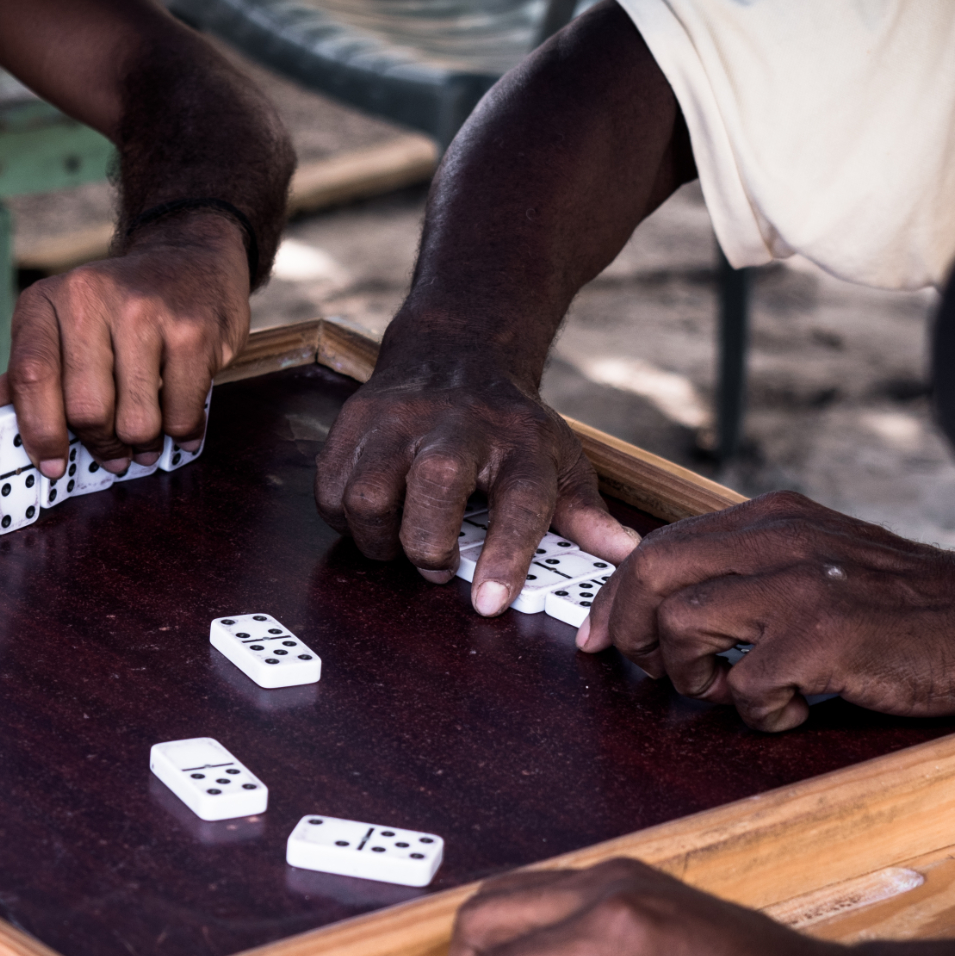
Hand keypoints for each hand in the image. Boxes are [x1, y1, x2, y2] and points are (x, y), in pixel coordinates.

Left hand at [5, 216, 246, 473]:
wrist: (192, 259)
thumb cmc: (122, 304)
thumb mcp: (65, 321)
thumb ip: (33, 368)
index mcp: (47, 300)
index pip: (31, 377)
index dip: (40, 432)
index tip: (52, 465)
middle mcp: (91, 298)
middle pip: (86, 408)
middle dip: (101, 446)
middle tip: (113, 457)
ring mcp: (145, 312)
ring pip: (135, 420)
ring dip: (141, 444)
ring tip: (145, 443)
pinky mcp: (192, 332)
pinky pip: (181, 413)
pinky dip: (181, 433)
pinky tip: (179, 427)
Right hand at [314, 341, 640, 596]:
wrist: (454, 352)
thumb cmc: (509, 426)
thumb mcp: (558, 459)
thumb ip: (584, 513)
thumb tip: (624, 554)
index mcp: (519, 440)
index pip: (520, 501)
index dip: (506, 556)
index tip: (490, 603)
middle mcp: (455, 425)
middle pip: (434, 487)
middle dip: (428, 546)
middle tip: (437, 568)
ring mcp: (397, 419)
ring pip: (367, 494)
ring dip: (379, 539)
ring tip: (402, 545)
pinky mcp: (352, 422)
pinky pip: (331, 489)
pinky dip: (345, 520)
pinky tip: (376, 518)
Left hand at [581, 491, 954, 730]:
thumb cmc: (912, 605)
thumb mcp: (826, 557)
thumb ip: (760, 566)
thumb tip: (676, 603)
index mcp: (774, 518)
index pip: (659, 544)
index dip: (617, 598)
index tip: (604, 639)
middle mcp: (779, 540)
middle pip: (650, 574)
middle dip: (628, 633)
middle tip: (652, 674)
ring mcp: (800, 587)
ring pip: (681, 628)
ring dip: (692, 677)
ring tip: (736, 692)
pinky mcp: (824, 639)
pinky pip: (744, 687)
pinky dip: (758, 713)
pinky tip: (798, 709)